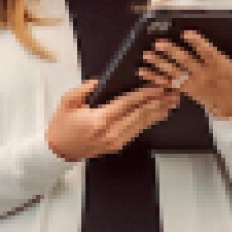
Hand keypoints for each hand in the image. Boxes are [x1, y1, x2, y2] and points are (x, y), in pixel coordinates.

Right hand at [46, 79, 178, 161]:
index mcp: (100, 120)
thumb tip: (102, 80)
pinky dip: (149, 121)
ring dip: (158, 112)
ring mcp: (116, 141)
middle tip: (172, 92)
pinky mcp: (117, 145)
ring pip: (142, 124)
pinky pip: (137, 131)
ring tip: (171, 102)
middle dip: (158, 102)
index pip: (128, 103)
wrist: (59, 151)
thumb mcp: (68, 101)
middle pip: (140, 114)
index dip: (145, 94)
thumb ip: (85, 88)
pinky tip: (158, 114)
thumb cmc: (62, 127)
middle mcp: (111, 133)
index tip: (157, 86)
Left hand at [139, 31, 231, 119]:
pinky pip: (168, 83)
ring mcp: (194, 83)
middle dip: (171, 52)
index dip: (197, 43)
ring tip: (147, 55)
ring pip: (174, 72)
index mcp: (220, 67)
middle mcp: (204, 75)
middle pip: (186, 62)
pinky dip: (155, 78)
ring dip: (159, 64)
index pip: (207, 53)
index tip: (187, 33)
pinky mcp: (186, 89)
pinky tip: (143, 72)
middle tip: (159, 44)